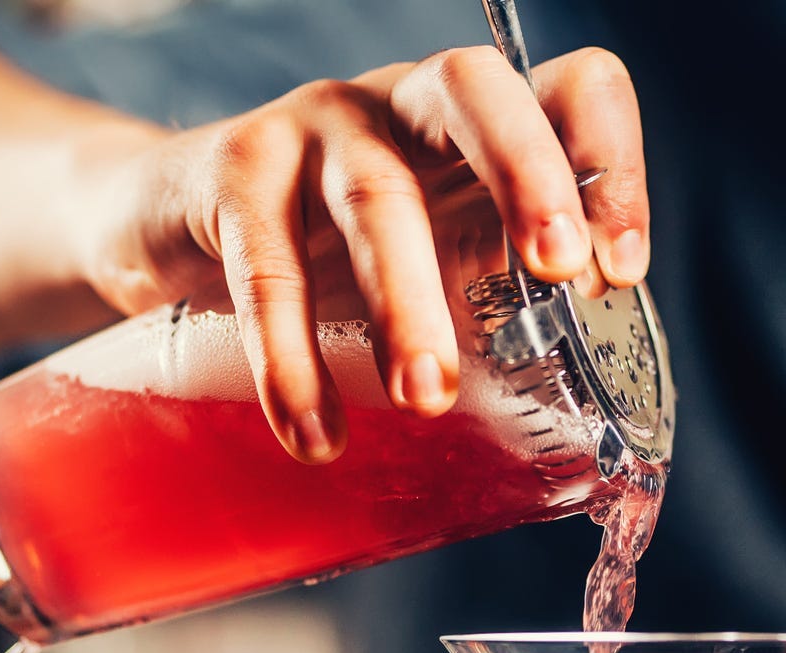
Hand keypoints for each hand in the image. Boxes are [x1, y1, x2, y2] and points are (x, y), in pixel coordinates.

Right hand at [79, 47, 648, 462]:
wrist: (167, 226)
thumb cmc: (331, 258)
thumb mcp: (432, 268)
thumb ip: (496, 310)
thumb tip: (574, 422)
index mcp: (476, 127)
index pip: (570, 89)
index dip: (610, 163)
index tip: (618, 274)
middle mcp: (402, 102)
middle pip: (475, 91)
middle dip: (528, 179)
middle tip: (556, 278)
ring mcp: (313, 127)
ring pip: (373, 192)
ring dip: (409, 299)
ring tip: (425, 398)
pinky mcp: (230, 171)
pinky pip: (263, 262)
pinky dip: (289, 356)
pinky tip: (313, 431)